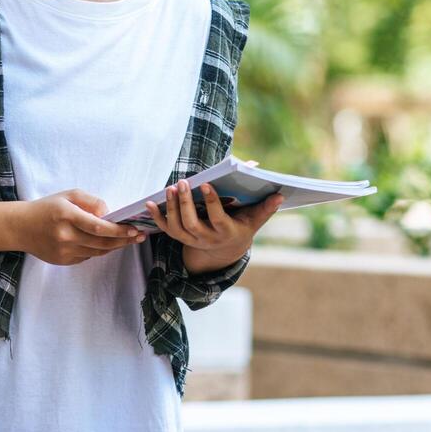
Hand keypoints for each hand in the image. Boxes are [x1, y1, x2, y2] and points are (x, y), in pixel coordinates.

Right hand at [18, 188, 145, 265]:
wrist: (20, 227)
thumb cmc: (47, 208)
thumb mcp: (68, 195)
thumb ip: (90, 201)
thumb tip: (109, 213)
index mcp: (67, 215)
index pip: (98, 226)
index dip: (118, 230)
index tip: (134, 229)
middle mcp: (65, 236)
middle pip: (102, 243)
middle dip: (123, 240)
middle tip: (139, 237)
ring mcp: (64, 251)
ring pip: (97, 252)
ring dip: (115, 247)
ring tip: (128, 240)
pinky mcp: (63, 261)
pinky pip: (87, 256)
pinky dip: (99, 250)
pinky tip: (106, 244)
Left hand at [143, 180, 283, 270]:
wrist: (227, 249)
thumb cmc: (242, 226)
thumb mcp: (254, 219)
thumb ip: (265, 207)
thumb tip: (281, 194)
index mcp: (226, 232)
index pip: (217, 218)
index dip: (211, 202)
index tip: (206, 183)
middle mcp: (207, 239)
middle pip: (192, 224)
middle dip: (186, 203)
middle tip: (183, 182)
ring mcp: (192, 240)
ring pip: (177, 227)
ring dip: (171, 208)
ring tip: (171, 188)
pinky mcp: (180, 238)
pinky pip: (165, 229)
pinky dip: (156, 216)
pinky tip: (149, 202)